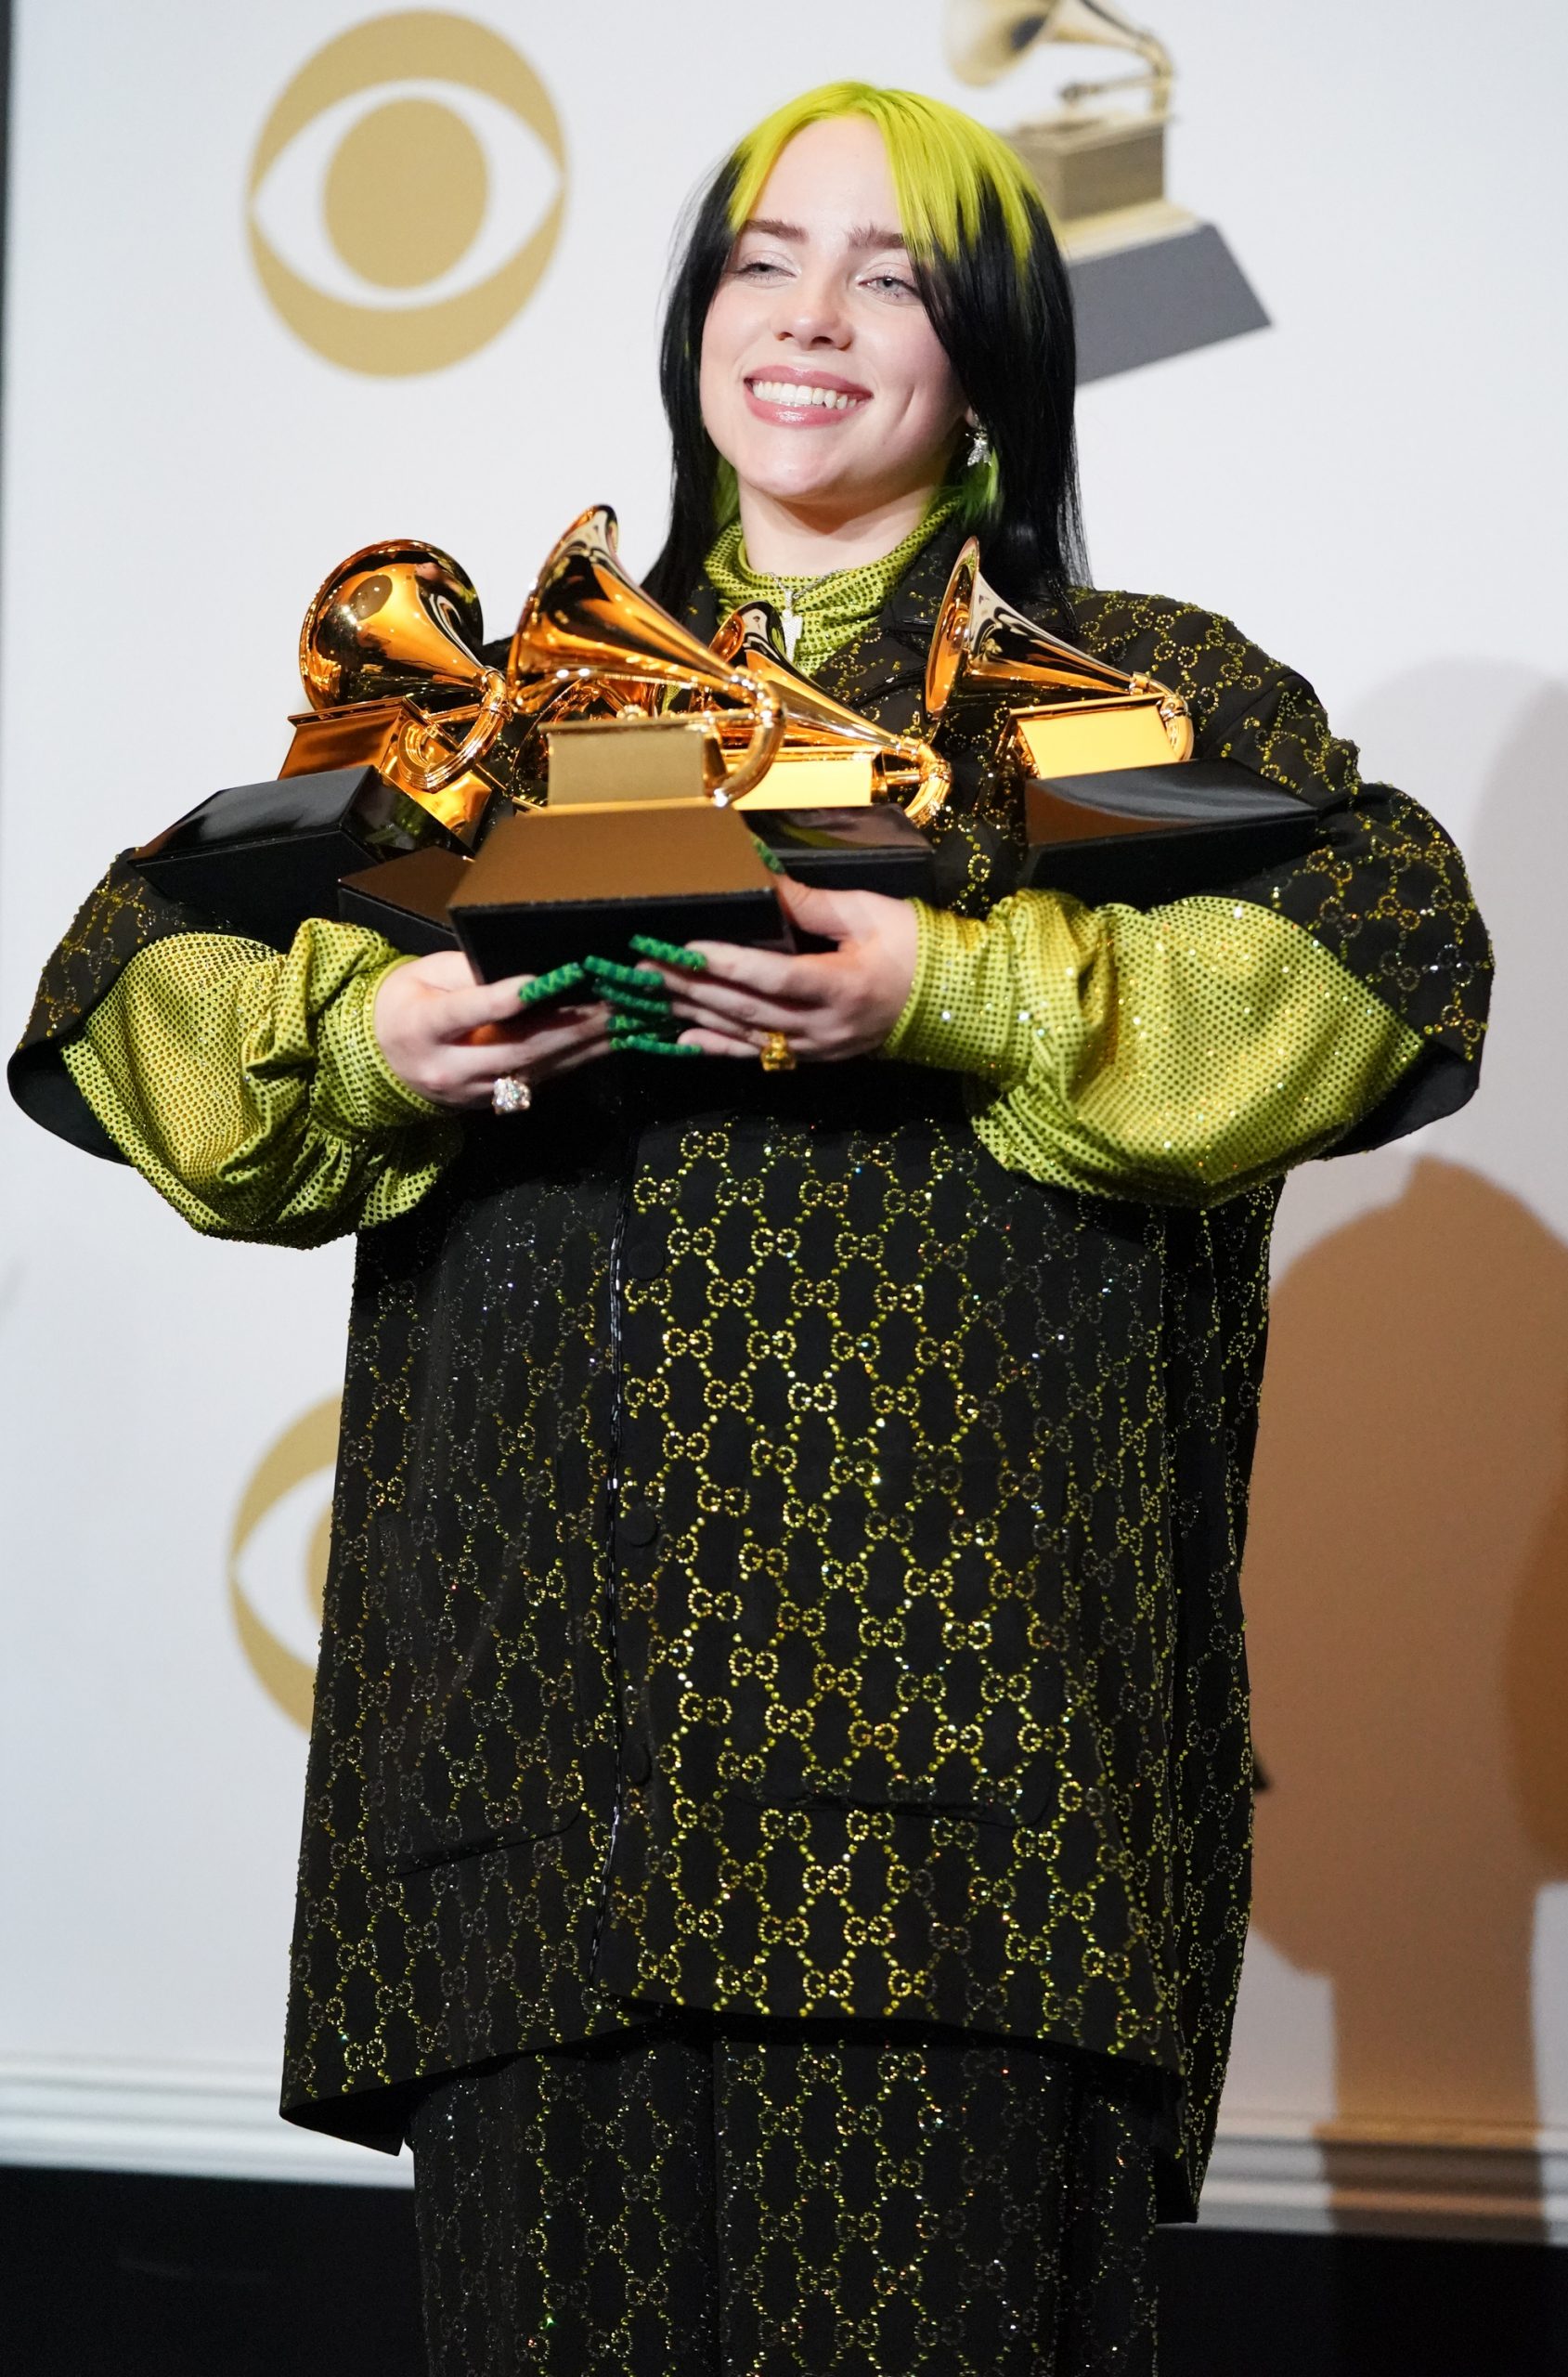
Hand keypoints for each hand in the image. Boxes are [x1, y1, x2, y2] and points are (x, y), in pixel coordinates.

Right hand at [372, 950, 612, 1109]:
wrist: (381, 1058)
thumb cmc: (408, 1001)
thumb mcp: (425, 974)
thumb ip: (469, 973)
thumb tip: (528, 969)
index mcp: (420, 1027)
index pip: (462, 1013)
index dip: (499, 999)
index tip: (537, 983)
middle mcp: (446, 1067)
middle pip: (512, 1048)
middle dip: (566, 1027)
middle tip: (611, 1004)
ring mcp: (469, 1092)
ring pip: (532, 1069)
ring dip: (583, 1047)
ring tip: (624, 1023)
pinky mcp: (490, 1102)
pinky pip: (537, 1080)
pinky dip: (574, 1061)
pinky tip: (606, 1044)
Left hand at [642, 876, 918, 1062]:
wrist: (952, 999)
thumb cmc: (915, 947)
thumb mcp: (868, 913)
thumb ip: (812, 904)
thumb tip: (762, 881)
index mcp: (843, 985)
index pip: (774, 976)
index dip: (727, 963)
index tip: (684, 948)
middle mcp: (826, 1025)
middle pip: (748, 1008)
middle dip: (692, 987)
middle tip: (645, 968)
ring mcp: (819, 1047)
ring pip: (747, 1034)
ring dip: (696, 1015)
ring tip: (652, 997)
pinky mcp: (815, 1056)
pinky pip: (761, 1055)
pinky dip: (720, 1048)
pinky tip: (684, 1041)